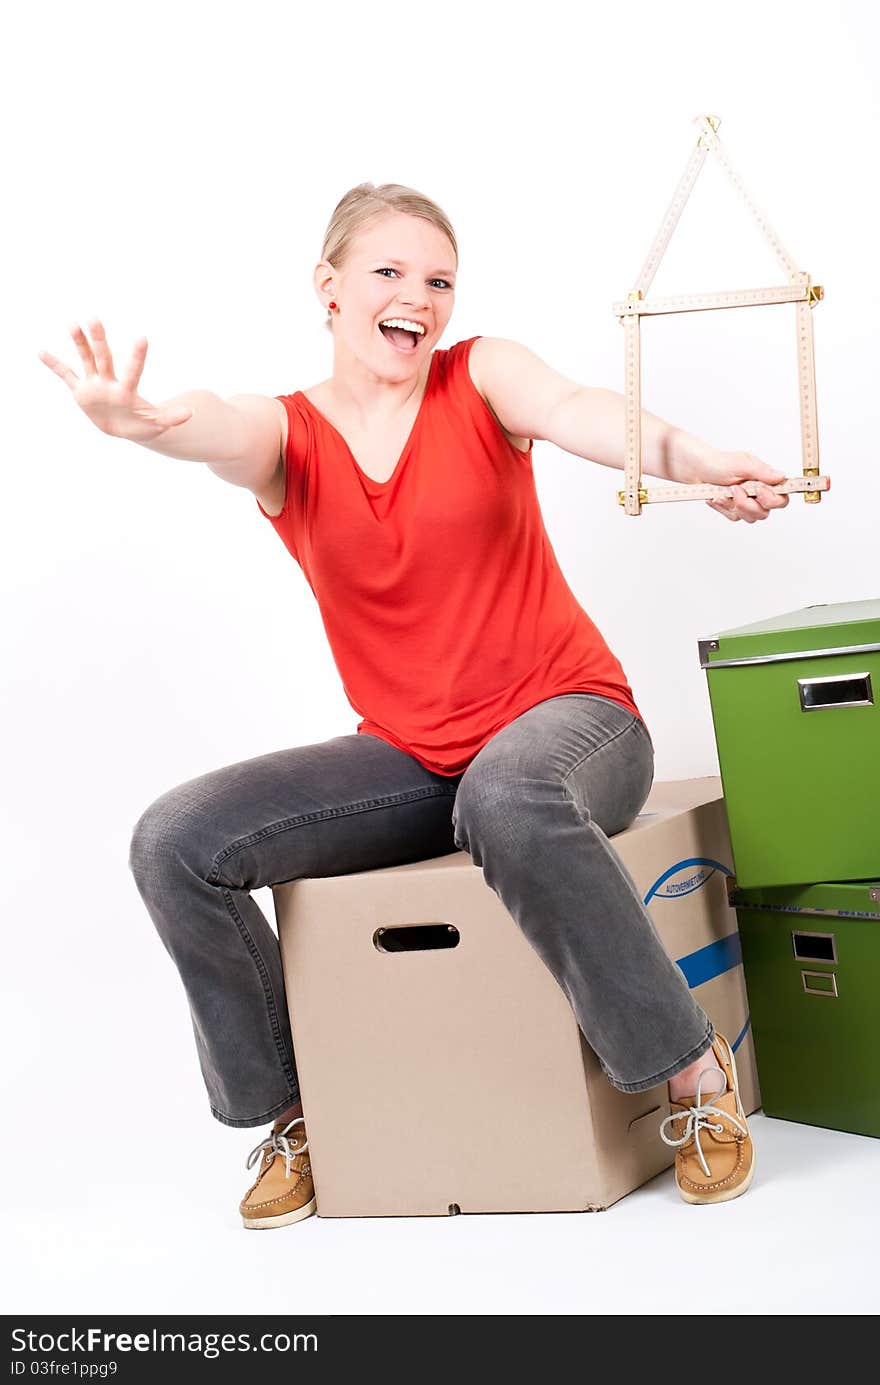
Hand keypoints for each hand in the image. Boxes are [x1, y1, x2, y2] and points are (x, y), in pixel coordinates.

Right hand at [38, 319, 193, 441]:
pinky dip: (55, 365)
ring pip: (85, 360)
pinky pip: (66, 376)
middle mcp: (109, 382)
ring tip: (73, 324)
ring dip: (79, 344)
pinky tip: (41, 352)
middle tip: (94, 318)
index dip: (138, 357)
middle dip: (98, 340)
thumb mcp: (156, 424)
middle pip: (103, 358)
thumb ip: (170, 418)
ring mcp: (94, 385)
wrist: (125, 428)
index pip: (132, 371)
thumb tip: (191, 413)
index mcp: (127, 391)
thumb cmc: (142, 425)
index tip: (142, 338)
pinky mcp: (81, 392)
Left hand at [697, 449, 790, 522]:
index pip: (782, 499)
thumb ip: (762, 471)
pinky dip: (724, 508)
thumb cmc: (721, 463)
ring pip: (750, 518)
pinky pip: (734, 517)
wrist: (701, 470)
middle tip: (735, 489)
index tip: (759, 490)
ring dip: (735, 505)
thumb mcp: (743, 463)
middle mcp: (759, 495)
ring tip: (725, 491)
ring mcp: (748, 504)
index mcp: (767, 482)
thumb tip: (781, 476)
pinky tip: (718, 498)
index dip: (773, 500)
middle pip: (764, 513)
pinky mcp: (735, 511)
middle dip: (747, 504)